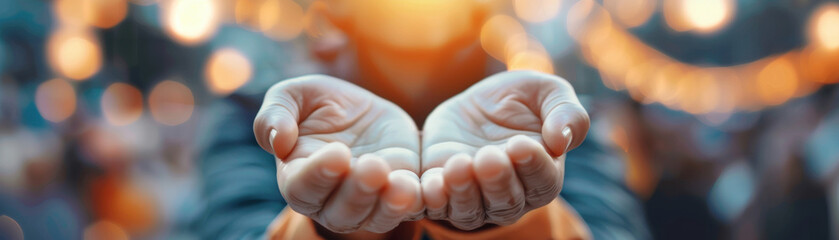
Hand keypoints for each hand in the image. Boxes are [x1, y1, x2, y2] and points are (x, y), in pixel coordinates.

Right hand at [253, 75, 422, 233]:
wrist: (364, 110)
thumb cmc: (320, 105)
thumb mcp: (294, 95)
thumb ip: (275, 114)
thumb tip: (278, 140)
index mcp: (298, 177)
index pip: (302, 187)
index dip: (319, 174)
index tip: (337, 153)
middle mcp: (330, 201)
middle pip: (341, 212)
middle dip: (358, 192)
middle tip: (373, 168)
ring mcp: (367, 203)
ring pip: (376, 218)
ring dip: (388, 205)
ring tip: (402, 185)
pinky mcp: (399, 196)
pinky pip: (409, 209)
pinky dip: (416, 202)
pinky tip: (422, 187)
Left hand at [419, 71, 589, 229]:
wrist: (474, 104)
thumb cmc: (520, 99)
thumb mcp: (547, 92)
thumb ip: (566, 112)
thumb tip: (562, 139)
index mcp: (543, 174)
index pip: (543, 181)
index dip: (532, 165)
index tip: (520, 144)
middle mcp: (511, 196)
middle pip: (507, 202)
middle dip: (497, 180)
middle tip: (488, 156)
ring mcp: (475, 198)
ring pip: (471, 211)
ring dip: (464, 192)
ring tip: (458, 166)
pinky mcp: (442, 193)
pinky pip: (437, 207)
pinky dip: (433, 200)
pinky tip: (430, 186)